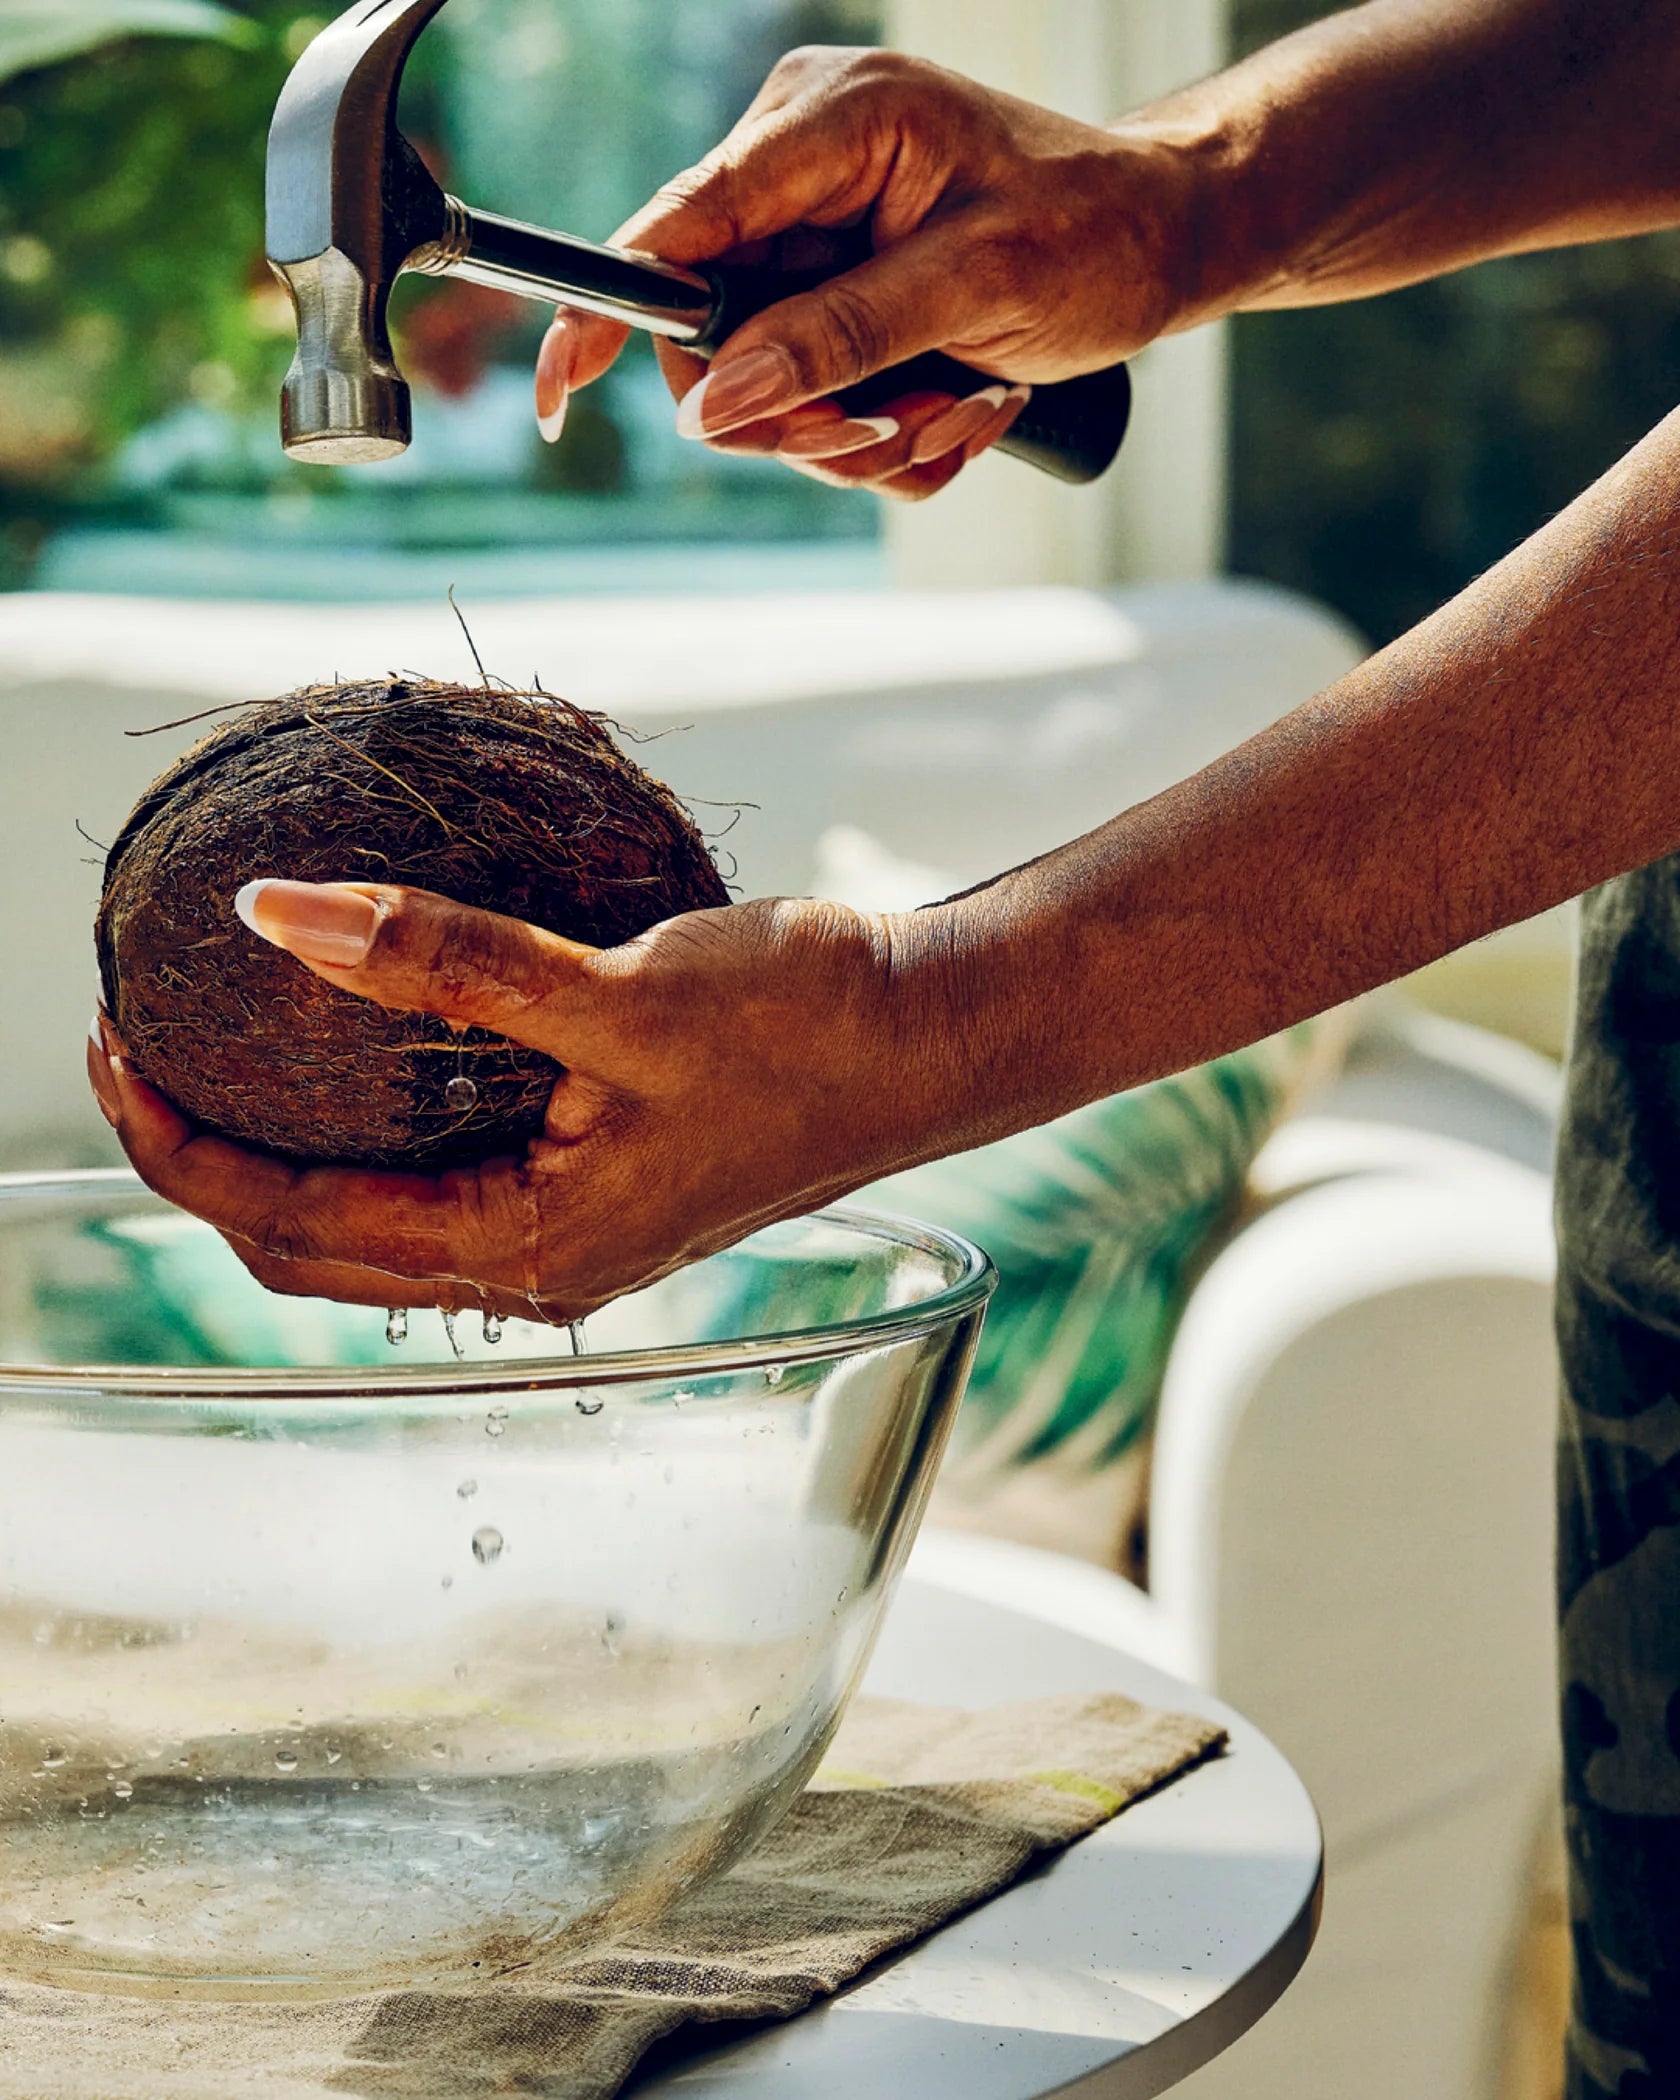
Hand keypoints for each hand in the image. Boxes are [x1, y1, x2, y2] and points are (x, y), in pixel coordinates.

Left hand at [88, 881, 956, 1324]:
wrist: (942, 1034)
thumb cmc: (807, 1027)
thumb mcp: (615, 989)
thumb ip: (443, 959)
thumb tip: (276, 916)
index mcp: (532, 1250)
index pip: (295, 1230)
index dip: (181, 1151)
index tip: (112, 1051)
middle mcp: (540, 1263)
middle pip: (319, 1246)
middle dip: (211, 1157)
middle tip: (138, 1048)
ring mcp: (573, 1227)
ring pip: (378, 1216)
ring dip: (286, 1144)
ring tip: (221, 1046)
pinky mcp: (602, 1177)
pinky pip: (444, 1174)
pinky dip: (370, 1123)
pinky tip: (359, 1041)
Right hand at [534, 46, 1199, 498]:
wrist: (1168, 240)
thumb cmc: (1095, 230)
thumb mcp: (973, 285)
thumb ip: (840, 337)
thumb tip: (717, 402)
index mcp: (825, 126)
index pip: (674, 230)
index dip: (608, 317)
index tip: (559, 396)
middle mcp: (801, 182)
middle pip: (718, 342)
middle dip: (805, 416)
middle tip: (893, 435)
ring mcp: (818, 248)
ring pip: (775, 396)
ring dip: (868, 438)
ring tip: (964, 409)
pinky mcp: (843, 305)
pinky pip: (823, 407)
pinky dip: (892, 437)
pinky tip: (965, 406)